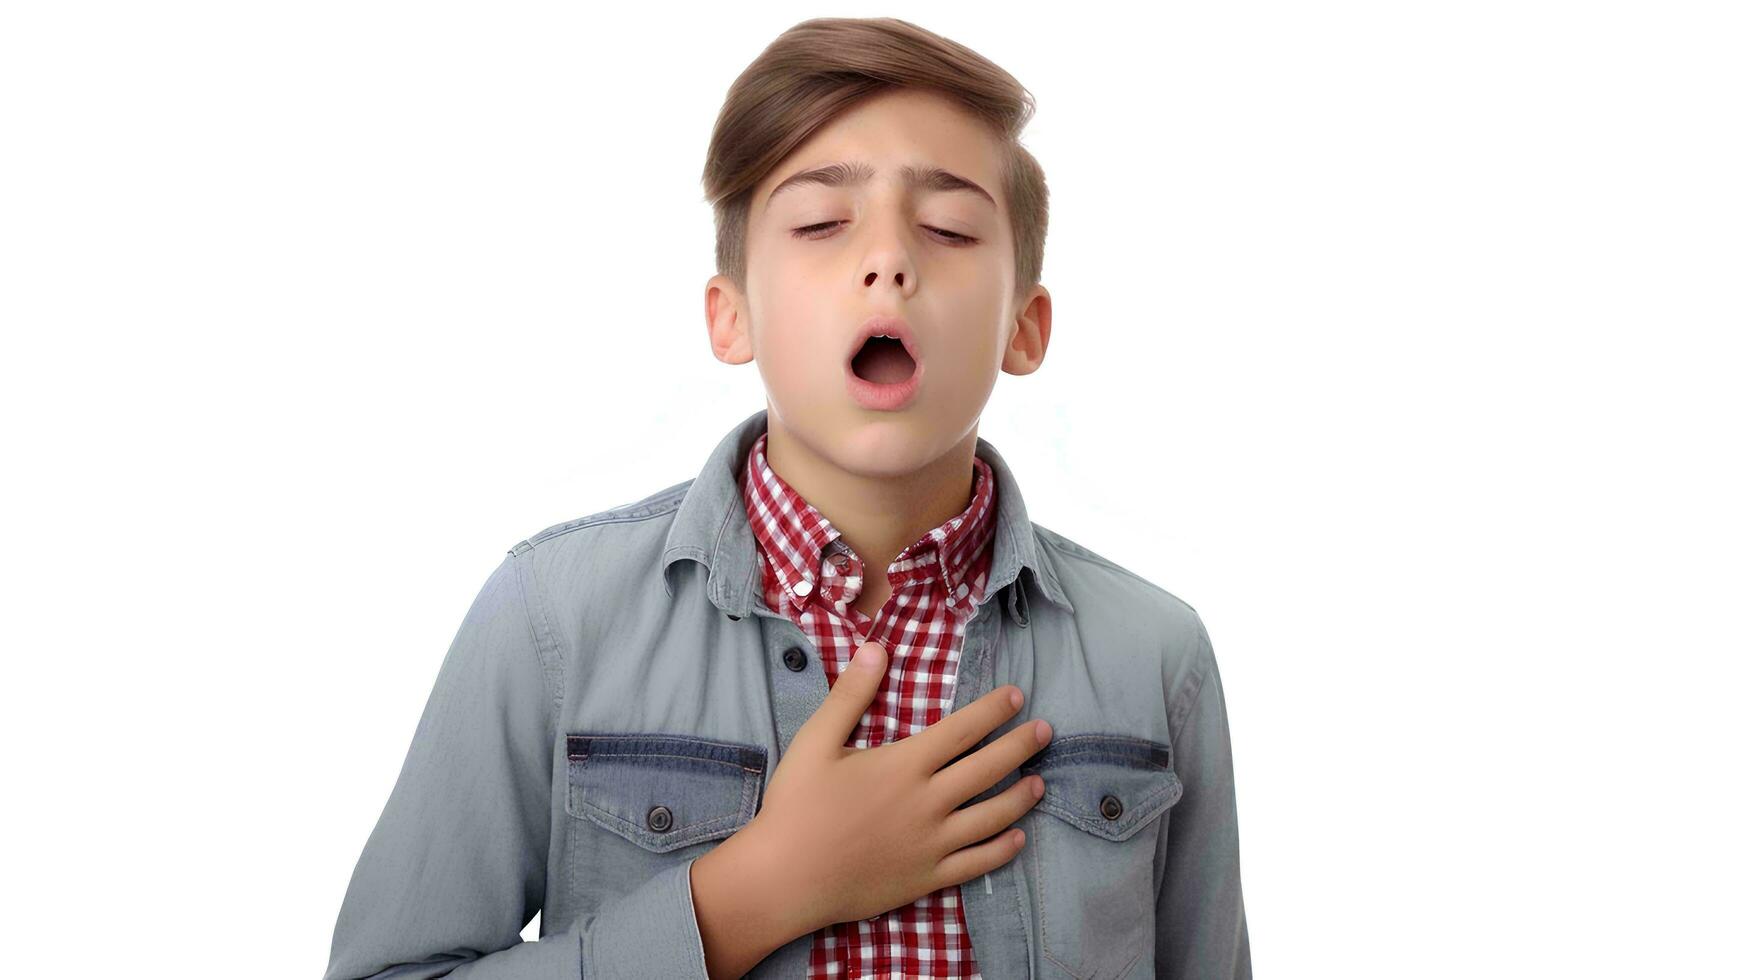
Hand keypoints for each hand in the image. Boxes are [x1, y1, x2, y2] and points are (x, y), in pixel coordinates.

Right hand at [741, 638, 1051, 932]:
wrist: (785, 878)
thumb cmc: (796, 806)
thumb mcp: (815, 741)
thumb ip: (849, 695)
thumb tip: (876, 649)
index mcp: (904, 765)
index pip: (962, 731)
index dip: (993, 711)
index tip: (1017, 697)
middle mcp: (928, 802)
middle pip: (988, 769)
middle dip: (1021, 746)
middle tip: (1046, 731)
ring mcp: (932, 843)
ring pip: (992, 818)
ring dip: (1020, 797)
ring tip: (1039, 783)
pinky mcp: (928, 878)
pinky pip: (977, 864)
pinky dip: (1002, 850)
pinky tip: (1017, 839)